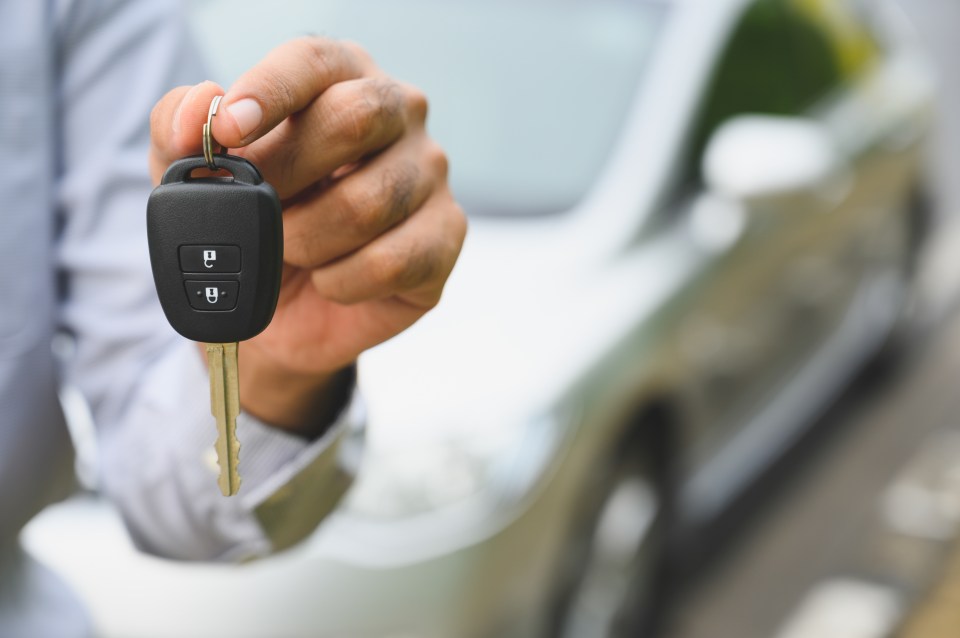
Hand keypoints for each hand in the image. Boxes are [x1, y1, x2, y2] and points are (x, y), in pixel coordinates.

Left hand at [149, 38, 465, 432]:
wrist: (285, 311)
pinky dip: (341, 282)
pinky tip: (330, 279)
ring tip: (292, 251)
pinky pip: (391, 261)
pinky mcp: (446, 235)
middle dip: (287, 175)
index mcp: (340, 77)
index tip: (229, 130)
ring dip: (307, 241)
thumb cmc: (252, 224)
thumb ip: (177, 130)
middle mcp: (399, 113)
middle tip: (258, 209)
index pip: (314, 60)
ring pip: (367, 202)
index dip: (270, 91)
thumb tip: (198, 108)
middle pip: (356, 117)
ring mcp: (431, 173)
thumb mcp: (195, 178)